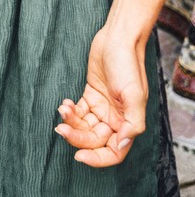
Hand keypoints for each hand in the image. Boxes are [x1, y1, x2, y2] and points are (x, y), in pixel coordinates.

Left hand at [55, 26, 147, 166]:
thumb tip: (120, 145)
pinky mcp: (91, 95)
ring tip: (63, 109)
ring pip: (84, 126)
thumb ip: (132, 123)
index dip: (97, 159)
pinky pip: (79, 112)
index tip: (79, 156)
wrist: (117, 38)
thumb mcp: (135, 94)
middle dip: (77, 137)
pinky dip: (71, 111)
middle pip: (94, 140)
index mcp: (128, 123)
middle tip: (61, 129)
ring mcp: (102, 107)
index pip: (113, 152)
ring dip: (71, 122)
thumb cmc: (128, 63)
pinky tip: (65, 104)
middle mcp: (115, 118)